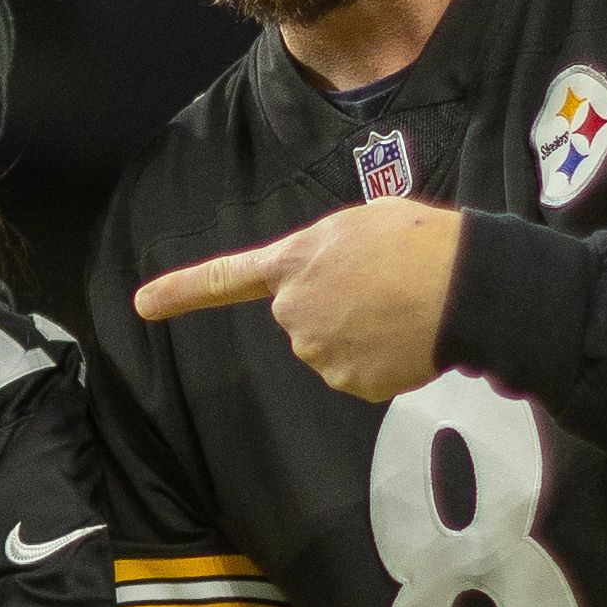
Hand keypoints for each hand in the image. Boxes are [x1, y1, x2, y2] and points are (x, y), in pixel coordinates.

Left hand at [132, 197, 467, 401]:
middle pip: (301, 317)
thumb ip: (332, 252)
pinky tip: (408, 338)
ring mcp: (318, 352)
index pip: (224, 277)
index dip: (180, 291)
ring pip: (333, 348)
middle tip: (381, 286)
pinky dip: (384, 363)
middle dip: (334, 307)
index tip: (142, 305)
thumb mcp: (364, 223)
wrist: (464, 287)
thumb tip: (341, 276)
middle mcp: (292, 311)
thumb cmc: (420, 242)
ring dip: (362, 334)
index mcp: (293, 262)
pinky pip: (362, 375)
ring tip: (401, 307)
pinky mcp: (351, 384)